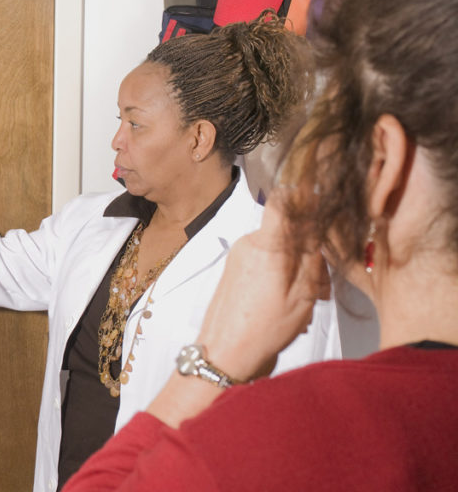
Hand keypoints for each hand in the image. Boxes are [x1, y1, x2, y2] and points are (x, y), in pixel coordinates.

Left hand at [196, 193, 330, 381]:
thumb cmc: (262, 329)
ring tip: (305, 304)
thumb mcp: (303, 293)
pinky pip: (265, 263)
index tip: (322, 192)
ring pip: (278, 249)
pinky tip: (288, 306)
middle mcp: (249, 244)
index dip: (305, 191)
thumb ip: (312, 255)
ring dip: (297, 270)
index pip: (285, 200)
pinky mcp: (234, 271)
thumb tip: (317, 225)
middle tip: (322, 286)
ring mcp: (239, 257)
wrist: (223, 354)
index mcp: (267, 245)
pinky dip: (281, 278)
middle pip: (288, 231)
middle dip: (310, 252)